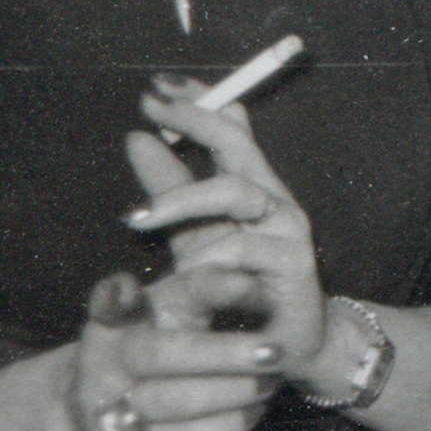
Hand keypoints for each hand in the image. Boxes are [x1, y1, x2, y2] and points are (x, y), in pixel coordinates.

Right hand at [70, 276, 281, 430]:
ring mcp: (102, 403)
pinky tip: (253, 412)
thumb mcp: (165, 309)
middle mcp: (101, 356)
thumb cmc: (146, 343)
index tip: (249, 282)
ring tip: (270, 383)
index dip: (206, 287)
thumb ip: (203, 290)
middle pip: (163, 354)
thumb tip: (251, 282)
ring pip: (171, 400)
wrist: (86, 406)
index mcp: (116, 314)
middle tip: (275, 352)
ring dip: (229, 393)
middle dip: (224, 354)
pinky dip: (221, 427)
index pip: (158, 296)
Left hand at [124, 83, 330, 375]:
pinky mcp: (294, 262)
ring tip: (136, 219)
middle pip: (236, 143)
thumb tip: (136, 137)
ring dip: (180, 201)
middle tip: (150, 115)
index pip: (231, 126)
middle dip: (193, 122)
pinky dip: (206, 259)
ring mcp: (288, 227)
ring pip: (234, 191)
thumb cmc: (239, 285)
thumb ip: (169, 189)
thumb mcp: (194, 234)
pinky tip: (184, 273)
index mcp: (253, 184)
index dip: (199, 100)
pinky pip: (242, 249)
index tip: (158, 86)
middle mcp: (274, 197)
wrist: (286, 344)